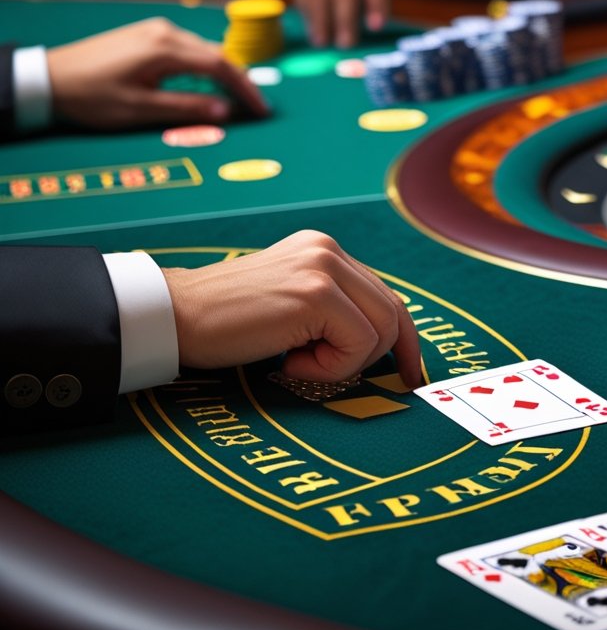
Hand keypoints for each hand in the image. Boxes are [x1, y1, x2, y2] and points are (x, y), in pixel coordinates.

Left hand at [47, 18, 269, 129]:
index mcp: (166, 49)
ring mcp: (156, 30)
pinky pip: (188, 48)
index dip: (246, 89)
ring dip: (223, 73)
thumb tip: (226, 111)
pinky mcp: (147, 34)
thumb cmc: (92, 96)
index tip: (262, 110)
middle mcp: (165, 32)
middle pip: (217, 55)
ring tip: (234, 99)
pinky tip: (206, 84)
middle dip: (240, 81)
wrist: (50, 77)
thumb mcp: (140, 109)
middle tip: (255, 107)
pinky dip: (204, 66)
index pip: (221, 66)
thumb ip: (187, 108)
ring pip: (204, 50)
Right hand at [163, 231, 421, 387]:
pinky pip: (358, 345)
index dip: (404, 337)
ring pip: (381, 331)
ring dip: (344, 363)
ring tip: (297, 361)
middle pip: (393, 312)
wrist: (174, 317)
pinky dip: (330, 368)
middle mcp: (328, 251)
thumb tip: (383, 344)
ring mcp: (324, 268)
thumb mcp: (289, 304)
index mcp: (323, 250)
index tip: (409, 372)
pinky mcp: (317, 293)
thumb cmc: (227, 323)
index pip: (385, 294)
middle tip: (355, 380)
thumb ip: (331, 309)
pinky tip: (290, 362)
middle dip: (384, 356)